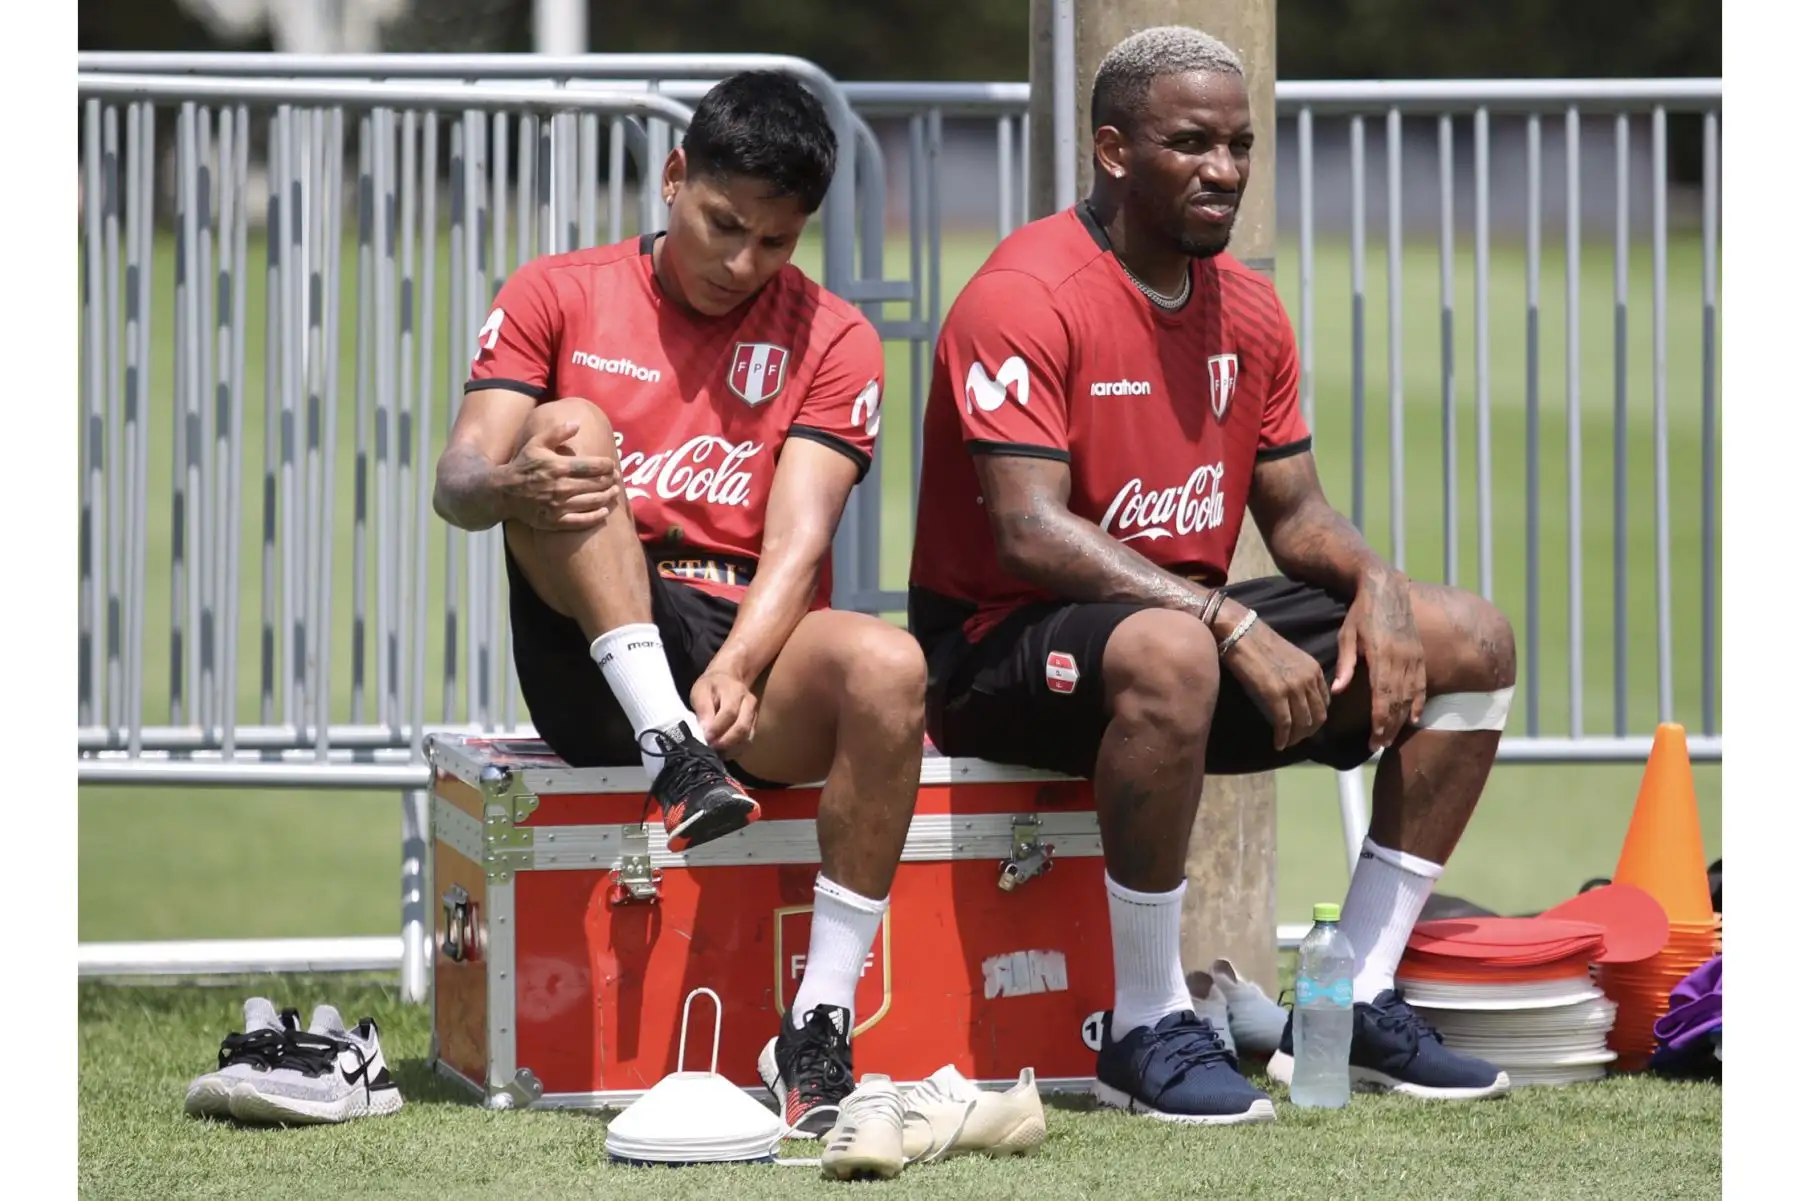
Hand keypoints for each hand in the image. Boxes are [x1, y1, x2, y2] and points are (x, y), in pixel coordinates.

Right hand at [500, 418, 620, 530]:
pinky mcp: (555, 521)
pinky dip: (596, 516)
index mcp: (559, 466)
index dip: (607, 465)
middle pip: (596, 484)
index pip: (593, 466)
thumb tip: (577, 423)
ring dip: (608, 497)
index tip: (612, 465)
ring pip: (593, 502)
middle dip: (610, 480)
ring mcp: (559, 506)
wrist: (504, 492)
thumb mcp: (536, 444)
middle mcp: (561, 486)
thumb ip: (557, 432)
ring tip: (614, 492)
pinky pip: (581, 521)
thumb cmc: (523, 465)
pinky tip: (604, 512)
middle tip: (616, 478)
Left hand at [691, 667, 757, 757]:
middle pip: (742, 727)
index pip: (729, 713)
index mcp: (734, 692)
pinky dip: (737, 749)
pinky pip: (748, 740)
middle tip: (711, 747)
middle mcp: (749, 703)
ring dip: (732, 748)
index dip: (718, 728)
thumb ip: (703, 709)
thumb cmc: (711, 686)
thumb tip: (706, 729)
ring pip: (747, 736)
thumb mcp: (700, 691)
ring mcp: (754, 714)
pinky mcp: (754, 724)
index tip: (706, 737)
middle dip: (726, 741)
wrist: (728, 679)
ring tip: (717, 752)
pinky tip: (725, 752)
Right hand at [1220, 616, 1331, 751]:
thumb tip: (1295, 698)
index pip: (1324, 702)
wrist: (1240, 632)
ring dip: (1296, 738)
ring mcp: (1293, 687)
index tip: (1304, 725)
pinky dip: (1283, 738)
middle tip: (1296, 739)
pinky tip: (1278, 744)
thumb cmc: (1259, 642)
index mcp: (1314, 669)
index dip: (1316, 718)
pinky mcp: (1275, 695)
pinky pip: (1285, 724)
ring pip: (1303, 723)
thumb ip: (1299, 675)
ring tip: (1286, 743)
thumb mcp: (1289, 658)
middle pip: (1317, 716)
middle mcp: (1309, 679)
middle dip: (1308, 732)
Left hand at [1332, 571, 1427, 750]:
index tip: (1373, 739)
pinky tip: (1414, 719)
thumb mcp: (1347, 635)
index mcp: (1381, 655)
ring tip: (1391, 738)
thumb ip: (1345, 664)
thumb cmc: (1361, 612)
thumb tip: (1337, 690)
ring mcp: (1413, 657)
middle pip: (1397, 701)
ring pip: (1410, 696)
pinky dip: (1418, 703)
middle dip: (1388, 726)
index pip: (1382, 696)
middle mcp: (1401, 659)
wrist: (1387, 588)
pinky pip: (1421, 684)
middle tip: (1378, 746)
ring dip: (1401, 720)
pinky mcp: (1419, 654)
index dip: (1379, 720)